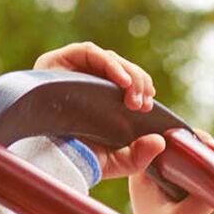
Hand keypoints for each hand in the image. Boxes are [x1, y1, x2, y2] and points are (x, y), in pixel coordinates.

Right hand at [33, 43, 210, 213]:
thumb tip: (161, 141)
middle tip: (143, 104)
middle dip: (138, 82)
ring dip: (128, 74)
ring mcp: (69, 68)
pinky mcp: (56, 60)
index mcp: (98, 97)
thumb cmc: (80, 159)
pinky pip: (88, 51)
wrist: (52, 161)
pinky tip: (122, 83)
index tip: (149, 104)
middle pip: (119, 67)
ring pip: (108, 58)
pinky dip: (109, 63)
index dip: (141, 86)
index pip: (124, 80)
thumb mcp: (118, 161)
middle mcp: (83, 80)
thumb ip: (142, 155)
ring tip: (134, 96)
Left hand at [123, 134, 213, 213]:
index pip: (158, 144)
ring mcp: (175, 179)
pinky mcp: (191, 187)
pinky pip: (206, 170)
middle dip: (202, 146)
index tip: (200, 141)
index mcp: (144, 176)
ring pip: (197, 157)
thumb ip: (198, 202)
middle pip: (181, 146)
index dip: (180, 137)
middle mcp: (157, 172)